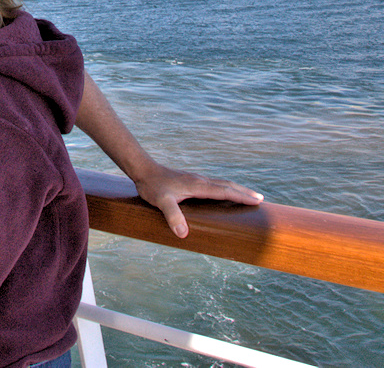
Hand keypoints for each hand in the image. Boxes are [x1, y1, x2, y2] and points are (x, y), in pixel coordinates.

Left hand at [133, 164, 263, 237]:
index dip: (241, 196)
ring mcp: (196, 179)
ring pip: (221, 183)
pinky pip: (214, 184)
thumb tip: (183, 234)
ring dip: (236, 189)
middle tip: (260, 199)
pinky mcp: (191, 180)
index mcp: (198, 186)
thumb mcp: (161, 202)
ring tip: (248, 196)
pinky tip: (223, 193)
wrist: (143, 170)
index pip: (225, 191)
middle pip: (227, 185)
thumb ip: (173, 216)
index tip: (257, 201)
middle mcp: (200, 180)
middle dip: (244, 192)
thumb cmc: (153, 186)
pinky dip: (225, 188)